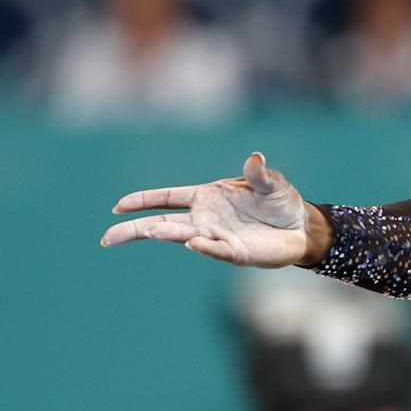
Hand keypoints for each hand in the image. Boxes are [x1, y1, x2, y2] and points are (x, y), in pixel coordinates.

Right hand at [101, 151, 313, 266]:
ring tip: (150, 232)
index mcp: (205, 197)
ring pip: (185, 236)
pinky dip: (206, 247)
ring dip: (169, 234)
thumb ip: (259, 173)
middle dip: (136, 229)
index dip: (142, 200)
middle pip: (163, 223)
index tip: (117, 206)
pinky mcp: (236, 252)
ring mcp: (218, 236)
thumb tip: (255, 158)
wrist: (302, 227)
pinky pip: (218, 250)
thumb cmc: (280, 202)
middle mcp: (206, 218)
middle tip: (108, 236)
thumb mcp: (270, 182)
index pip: (166, 198)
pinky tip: (193, 242)